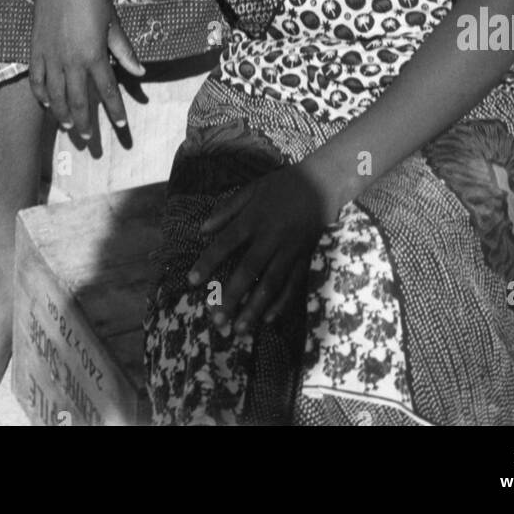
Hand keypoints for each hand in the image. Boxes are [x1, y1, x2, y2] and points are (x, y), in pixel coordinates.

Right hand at [30, 0, 144, 137]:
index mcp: (94, 55)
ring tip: (68, 127)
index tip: (121, 126)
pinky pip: (36, 79)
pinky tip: (45, 103)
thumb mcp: (113, 22)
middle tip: (89, 139)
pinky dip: (41, 94)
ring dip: (62, 114)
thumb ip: (124, 50)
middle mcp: (71, 61)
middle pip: (79, 100)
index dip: (115, 111)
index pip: (107, 92)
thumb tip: (139, 72)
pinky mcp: (36, 48)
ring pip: (55, 95)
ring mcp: (50, 56)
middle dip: (85, 122)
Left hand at [187, 165, 330, 336]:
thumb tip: (203, 230)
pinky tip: (268, 319)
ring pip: (271, 284)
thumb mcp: (252, 189)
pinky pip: (293, 285)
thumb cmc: (282, 185)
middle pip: (248, 270)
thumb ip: (227, 209)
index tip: (192, 281)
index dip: (208, 261)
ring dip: (255, 308)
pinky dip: (282, 303)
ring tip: (240, 329)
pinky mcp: (304, 258)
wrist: (322, 184)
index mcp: (254, 219)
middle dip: (231, 296)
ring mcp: (289, 250)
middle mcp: (270, 237)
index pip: (226, 243)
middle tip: (217, 320)